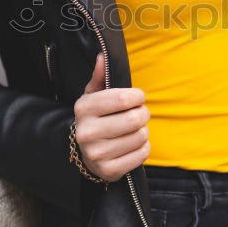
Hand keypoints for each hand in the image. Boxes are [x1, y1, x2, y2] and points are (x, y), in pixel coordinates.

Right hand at [73, 52, 150, 181]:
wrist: (86, 152)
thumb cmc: (96, 118)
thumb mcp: (94, 95)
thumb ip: (100, 76)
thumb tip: (103, 57)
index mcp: (84, 109)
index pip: (122, 99)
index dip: (137, 97)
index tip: (138, 98)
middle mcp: (87, 132)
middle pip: (134, 119)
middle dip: (143, 114)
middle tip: (139, 114)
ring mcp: (97, 154)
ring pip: (140, 136)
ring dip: (143, 131)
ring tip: (134, 130)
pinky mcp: (109, 170)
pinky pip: (141, 154)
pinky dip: (143, 148)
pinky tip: (133, 145)